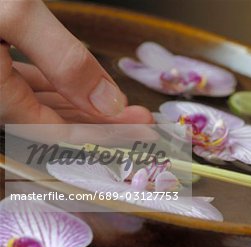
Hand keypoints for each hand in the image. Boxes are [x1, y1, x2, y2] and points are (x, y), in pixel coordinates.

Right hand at [0, 0, 152, 123]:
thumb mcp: (14, 13)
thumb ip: (63, 60)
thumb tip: (108, 103)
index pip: (58, 131)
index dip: (102, 134)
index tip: (139, 130)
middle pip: (56, 121)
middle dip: (102, 122)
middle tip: (140, 121)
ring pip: (45, 104)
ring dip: (85, 106)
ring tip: (120, 106)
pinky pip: (29, 86)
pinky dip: (59, 88)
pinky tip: (80, 89)